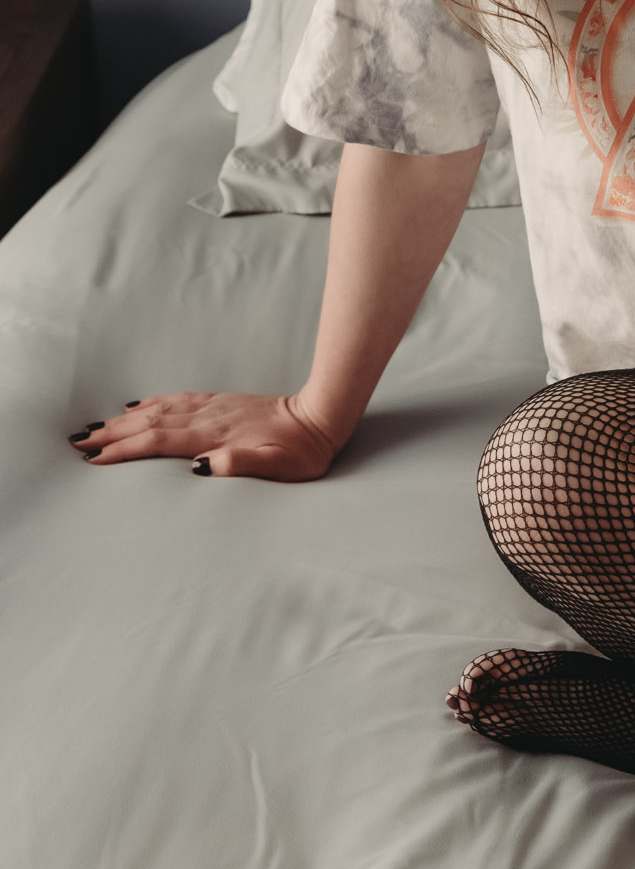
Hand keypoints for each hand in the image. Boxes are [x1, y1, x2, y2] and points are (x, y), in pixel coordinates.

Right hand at [67, 391, 340, 480]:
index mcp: (215, 435)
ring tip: (96, 427)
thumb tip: (203, 467)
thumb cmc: (302, 450)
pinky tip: (139, 406)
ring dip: (125, 419)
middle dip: (112, 435)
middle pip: (150, 424)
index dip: (125, 450)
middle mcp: (208, 417)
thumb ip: (242, 465)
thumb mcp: (278, 467)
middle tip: (77, 443)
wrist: (322, 417)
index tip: (93, 459)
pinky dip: (152, 403)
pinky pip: (177, 401)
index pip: (159, 442)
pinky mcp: (221, 403)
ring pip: (159, 410)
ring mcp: (214, 407)